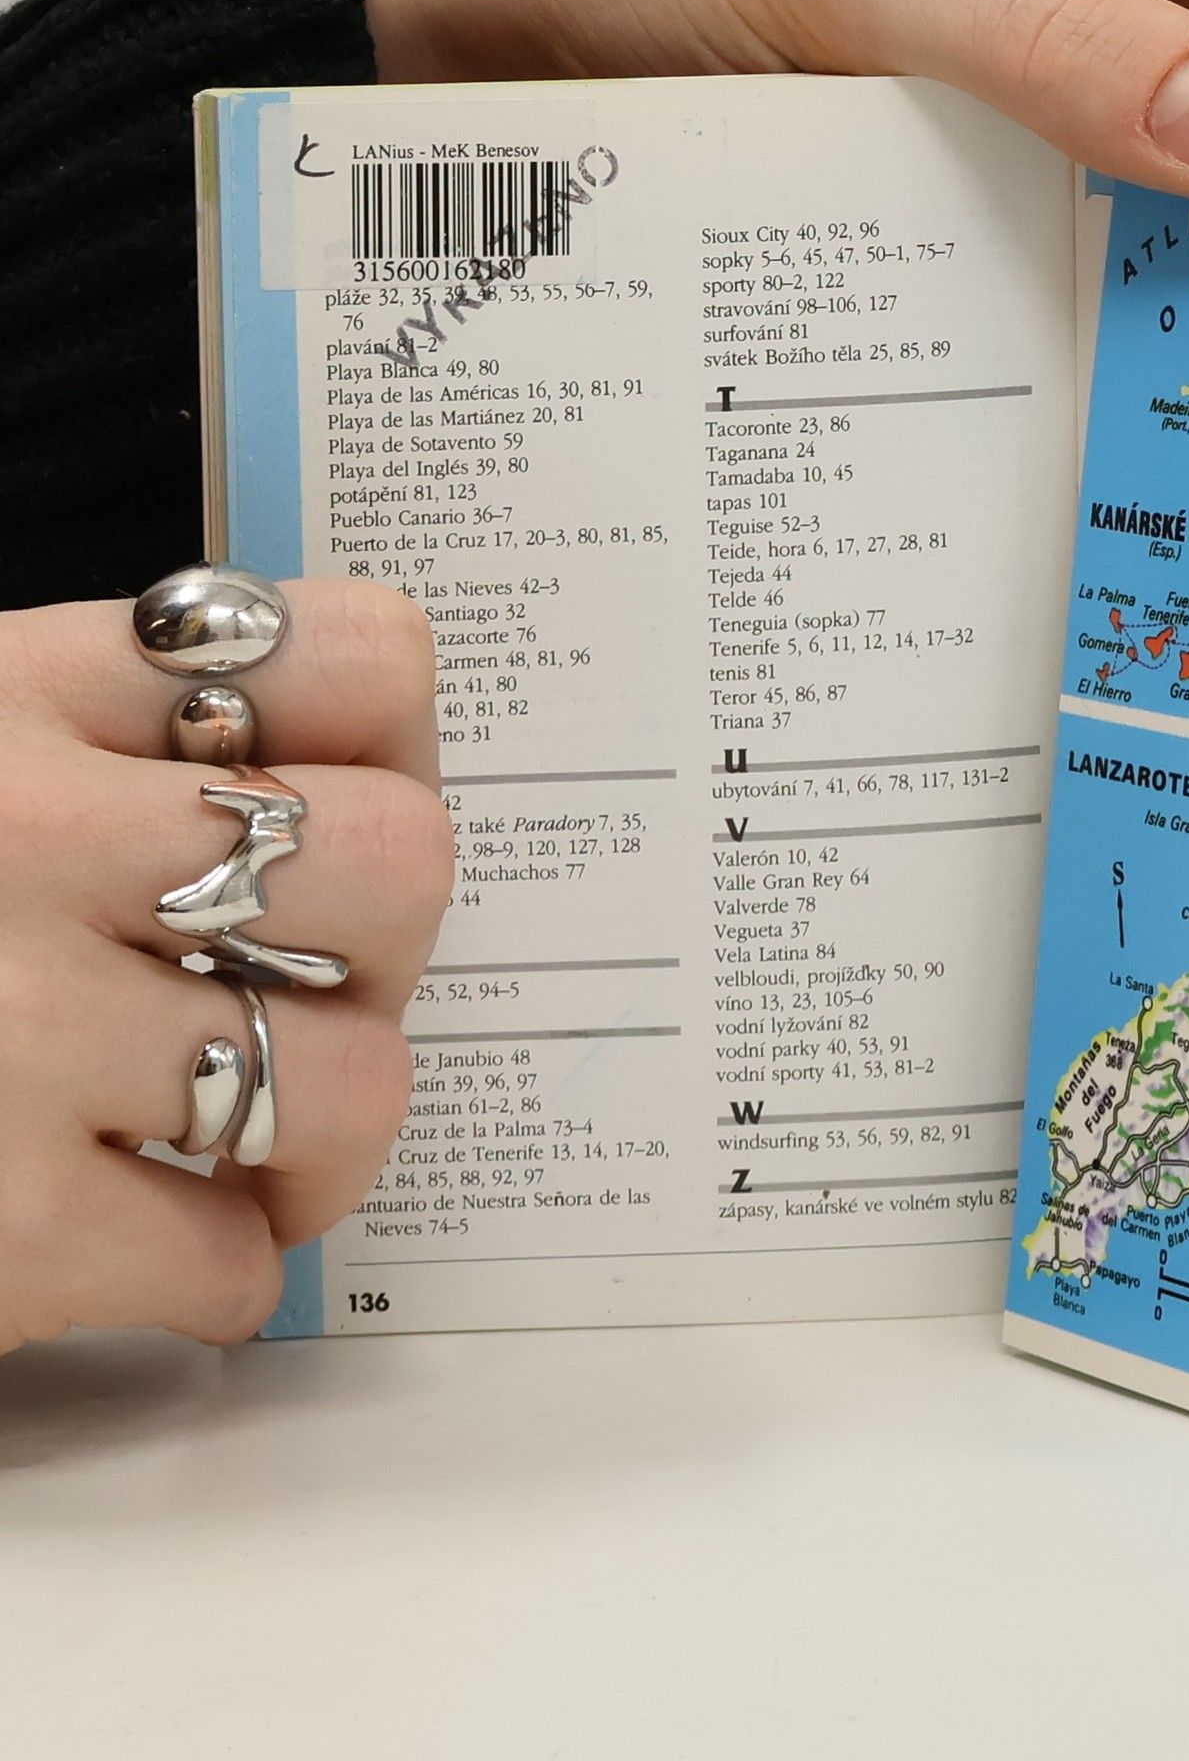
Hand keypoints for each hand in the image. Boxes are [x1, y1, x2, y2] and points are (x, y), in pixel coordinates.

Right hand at [0, 583, 450, 1350]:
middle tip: (291, 991)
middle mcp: (21, 838)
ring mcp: (7, 1033)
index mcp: (11, 696)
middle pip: (404, 864)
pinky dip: (210, 1275)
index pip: (359, 657)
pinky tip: (135, 1242)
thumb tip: (308, 793)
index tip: (332, 810)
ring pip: (358, 1080)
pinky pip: (233, 1261)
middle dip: (380, 950)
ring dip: (317, 1134)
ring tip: (233, 1144)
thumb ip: (94, 742)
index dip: (385, 746)